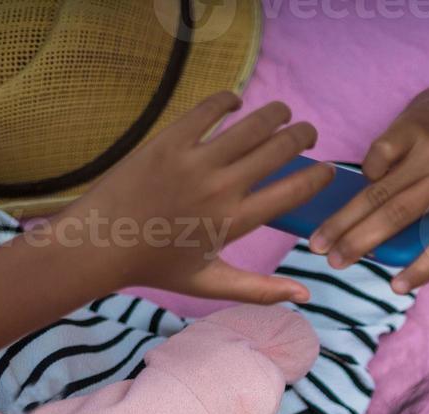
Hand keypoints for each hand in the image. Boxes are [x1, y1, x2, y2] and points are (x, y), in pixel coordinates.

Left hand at [47, 92, 335, 303]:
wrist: (101, 243)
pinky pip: (209, 109)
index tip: (327, 168)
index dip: (318, 176)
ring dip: (276, 114)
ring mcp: (195, 161)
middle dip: (303, 136)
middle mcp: (222, 187)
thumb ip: (261, 290)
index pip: (293, 191)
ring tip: (283, 113)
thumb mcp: (211, 283)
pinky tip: (236, 102)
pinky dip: (228, 100)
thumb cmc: (157, 266)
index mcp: (236, 221)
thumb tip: (305, 297)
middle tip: (308, 133)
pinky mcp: (170, 140)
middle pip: (280, 149)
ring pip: (252, 124)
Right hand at [308, 87, 428, 292]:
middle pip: (400, 215)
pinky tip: (357, 188)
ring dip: (344, 220)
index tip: (395, 288)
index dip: (425, 268)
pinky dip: (364, 174)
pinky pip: (376, 157)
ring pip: (379, 191)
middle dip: (360, 242)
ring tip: (320, 242)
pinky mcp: (412, 128)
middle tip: (333, 264)